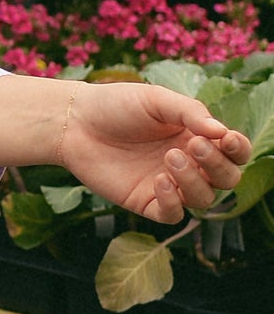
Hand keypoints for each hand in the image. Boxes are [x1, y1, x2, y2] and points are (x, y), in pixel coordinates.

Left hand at [60, 81, 250, 222]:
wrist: (75, 122)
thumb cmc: (116, 105)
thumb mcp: (156, 99)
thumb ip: (190, 112)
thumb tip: (222, 132)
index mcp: (195, 136)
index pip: (233, 152)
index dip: (238, 149)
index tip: (227, 139)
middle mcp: (188, 164)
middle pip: (225, 178)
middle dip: (217, 165)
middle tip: (192, 145)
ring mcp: (168, 185)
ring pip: (203, 199)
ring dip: (194, 181)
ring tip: (170, 158)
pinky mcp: (145, 202)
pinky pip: (172, 214)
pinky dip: (173, 202)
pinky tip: (160, 180)